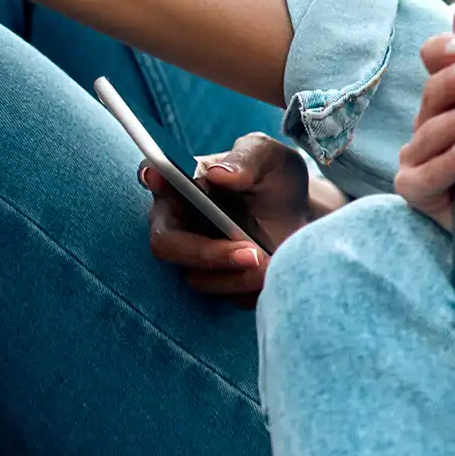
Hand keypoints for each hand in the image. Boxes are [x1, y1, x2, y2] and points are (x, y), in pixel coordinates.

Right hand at [141, 132, 332, 306]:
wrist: (305, 217)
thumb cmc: (278, 180)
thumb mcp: (272, 159)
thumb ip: (247, 159)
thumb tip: (218, 174)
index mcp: (181, 182)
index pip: (151, 173)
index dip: (150, 176)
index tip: (157, 175)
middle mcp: (177, 221)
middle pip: (167, 244)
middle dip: (207, 253)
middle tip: (252, 254)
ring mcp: (192, 256)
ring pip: (198, 277)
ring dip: (238, 275)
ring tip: (273, 261)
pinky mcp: (215, 282)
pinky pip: (227, 296)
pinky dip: (253, 288)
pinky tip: (274, 272)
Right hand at [397, 31, 454, 230]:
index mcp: (451, 93)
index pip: (436, 60)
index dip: (442, 52)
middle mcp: (431, 119)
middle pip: (433, 95)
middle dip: (451, 82)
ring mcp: (420, 155)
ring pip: (427, 134)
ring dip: (451, 121)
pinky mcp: (418, 189)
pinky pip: (425, 177)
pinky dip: (446, 163)